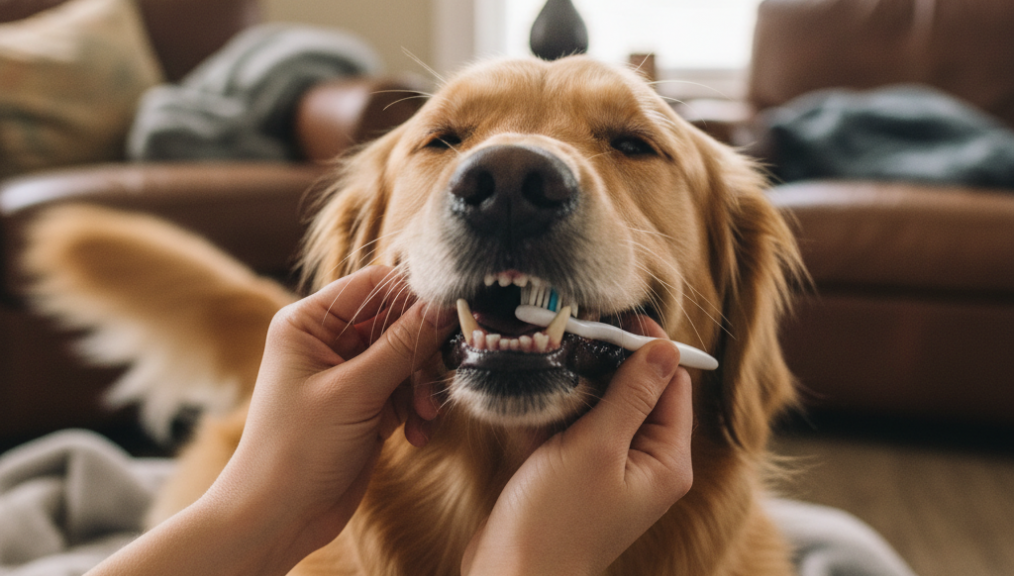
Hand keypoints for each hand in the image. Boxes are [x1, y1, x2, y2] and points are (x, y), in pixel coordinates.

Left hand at [200, 265, 456, 569]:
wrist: (278, 517)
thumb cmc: (297, 450)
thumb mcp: (354, 393)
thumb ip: (403, 346)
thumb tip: (445, 305)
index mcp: (309, 322)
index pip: (375, 285)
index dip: (415, 297)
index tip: (451, 316)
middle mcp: (328, 341)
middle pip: (398, 322)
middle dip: (422, 354)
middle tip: (438, 381)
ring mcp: (348, 374)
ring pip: (408, 359)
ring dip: (422, 389)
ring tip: (424, 420)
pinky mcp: (366, 404)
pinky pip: (407, 391)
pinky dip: (417, 410)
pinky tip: (415, 437)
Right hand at [461, 333, 694, 575]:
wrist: (509, 575)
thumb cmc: (556, 519)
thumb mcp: (597, 447)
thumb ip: (631, 395)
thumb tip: (665, 347)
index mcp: (666, 461)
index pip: (673, 385)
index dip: (650, 347)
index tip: (619, 317)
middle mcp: (644, 463)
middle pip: (638, 392)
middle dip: (609, 361)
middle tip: (578, 330)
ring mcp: (609, 468)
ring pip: (602, 406)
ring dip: (578, 381)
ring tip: (554, 354)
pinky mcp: (576, 472)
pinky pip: (575, 427)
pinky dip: (558, 409)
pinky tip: (538, 391)